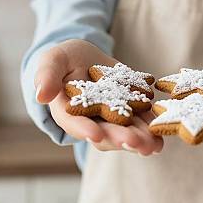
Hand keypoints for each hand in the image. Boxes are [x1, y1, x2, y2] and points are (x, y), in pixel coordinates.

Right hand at [34, 39, 162, 155]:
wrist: (85, 57)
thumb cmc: (64, 59)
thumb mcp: (53, 60)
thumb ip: (47, 75)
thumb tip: (41, 95)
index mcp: (67, 111)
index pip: (74, 122)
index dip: (84, 129)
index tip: (96, 134)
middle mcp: (90, 119)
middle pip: (104, 133)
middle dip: (120, 138)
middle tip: (135, 143)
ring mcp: (110, 116)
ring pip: (125, 130)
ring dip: (139, 139)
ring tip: (153, 145)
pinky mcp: (128, 107)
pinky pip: (140, 119)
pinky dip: (150, 125)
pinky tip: (162, 132)